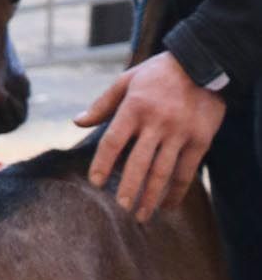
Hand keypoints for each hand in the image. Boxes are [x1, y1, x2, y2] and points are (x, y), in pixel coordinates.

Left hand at [77, 50, 225, 221]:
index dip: (102, 164)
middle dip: (128, 188)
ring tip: (141, 215)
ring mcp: (180, 133)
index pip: (113, 141)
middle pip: (138, 163)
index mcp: (134, 107)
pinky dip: (177, 191)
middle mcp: (157, 122)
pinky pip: (187, 171)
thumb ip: (102, 104)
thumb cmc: (158, 73)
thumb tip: (77, 123)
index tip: (96, 182)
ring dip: (151, 196)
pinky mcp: (200, 140)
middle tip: (121, 208)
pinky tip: (168, 205)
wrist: (202, 63)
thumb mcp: (127, 81)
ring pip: (163, 171)